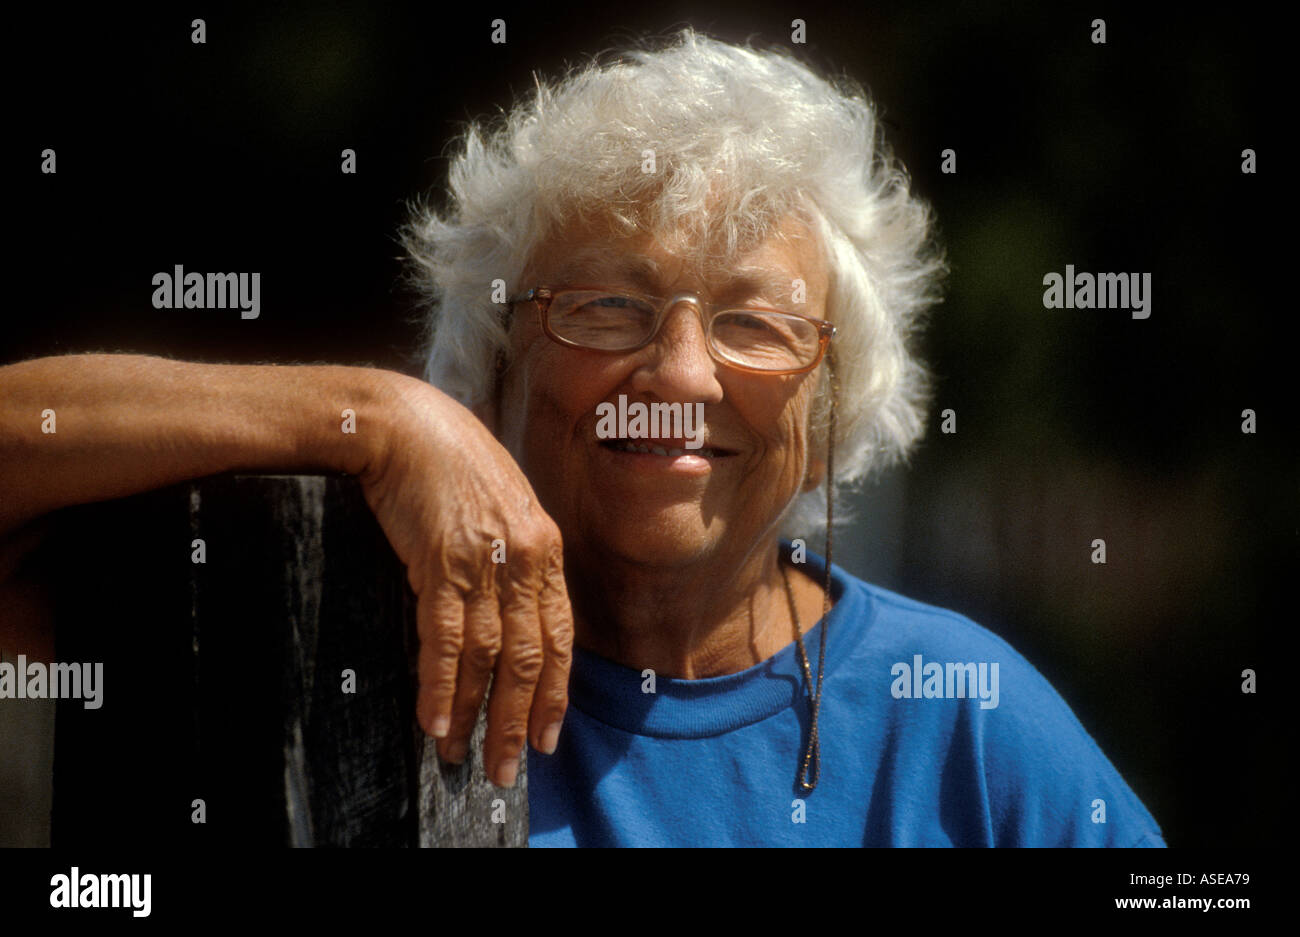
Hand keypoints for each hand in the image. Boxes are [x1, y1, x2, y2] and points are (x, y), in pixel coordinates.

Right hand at [359, 374, 572, 786]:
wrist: (405, 423)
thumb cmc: (451, 460)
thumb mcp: (502, 504)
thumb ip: (514, 555)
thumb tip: (509, 608)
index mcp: (545, 545)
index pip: (558, 634)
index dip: (554, 691)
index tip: (546, 734)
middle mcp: (526, 557)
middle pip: (531, 657)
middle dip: (518, 719)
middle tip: (506, 766)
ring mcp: (486, 560)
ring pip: (490, 656)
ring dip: (475, 712)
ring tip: (462, 754)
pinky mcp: (441, 560)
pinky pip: (445, 637)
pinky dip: (441, 683)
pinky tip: (435, 717)